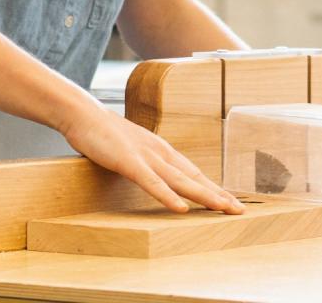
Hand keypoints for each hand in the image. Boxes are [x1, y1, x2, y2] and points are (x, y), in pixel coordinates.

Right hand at [62, 102, 244, 214]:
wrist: (82, 113)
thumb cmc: (103, 132)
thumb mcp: (131, 148)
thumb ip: (144, 161)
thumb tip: (154, 176)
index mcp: (160, 150)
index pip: (192, 172)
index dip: (212, 187)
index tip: (230, 201)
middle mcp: (159, 152)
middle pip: (193, 177)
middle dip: (217, 194)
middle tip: (239, 210)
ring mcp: (145, 156)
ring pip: (180, 180)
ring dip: (204, 195)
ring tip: (224, 209)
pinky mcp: (128, 161)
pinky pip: (151, 182)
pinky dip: (167, 195)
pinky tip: (180, 208)